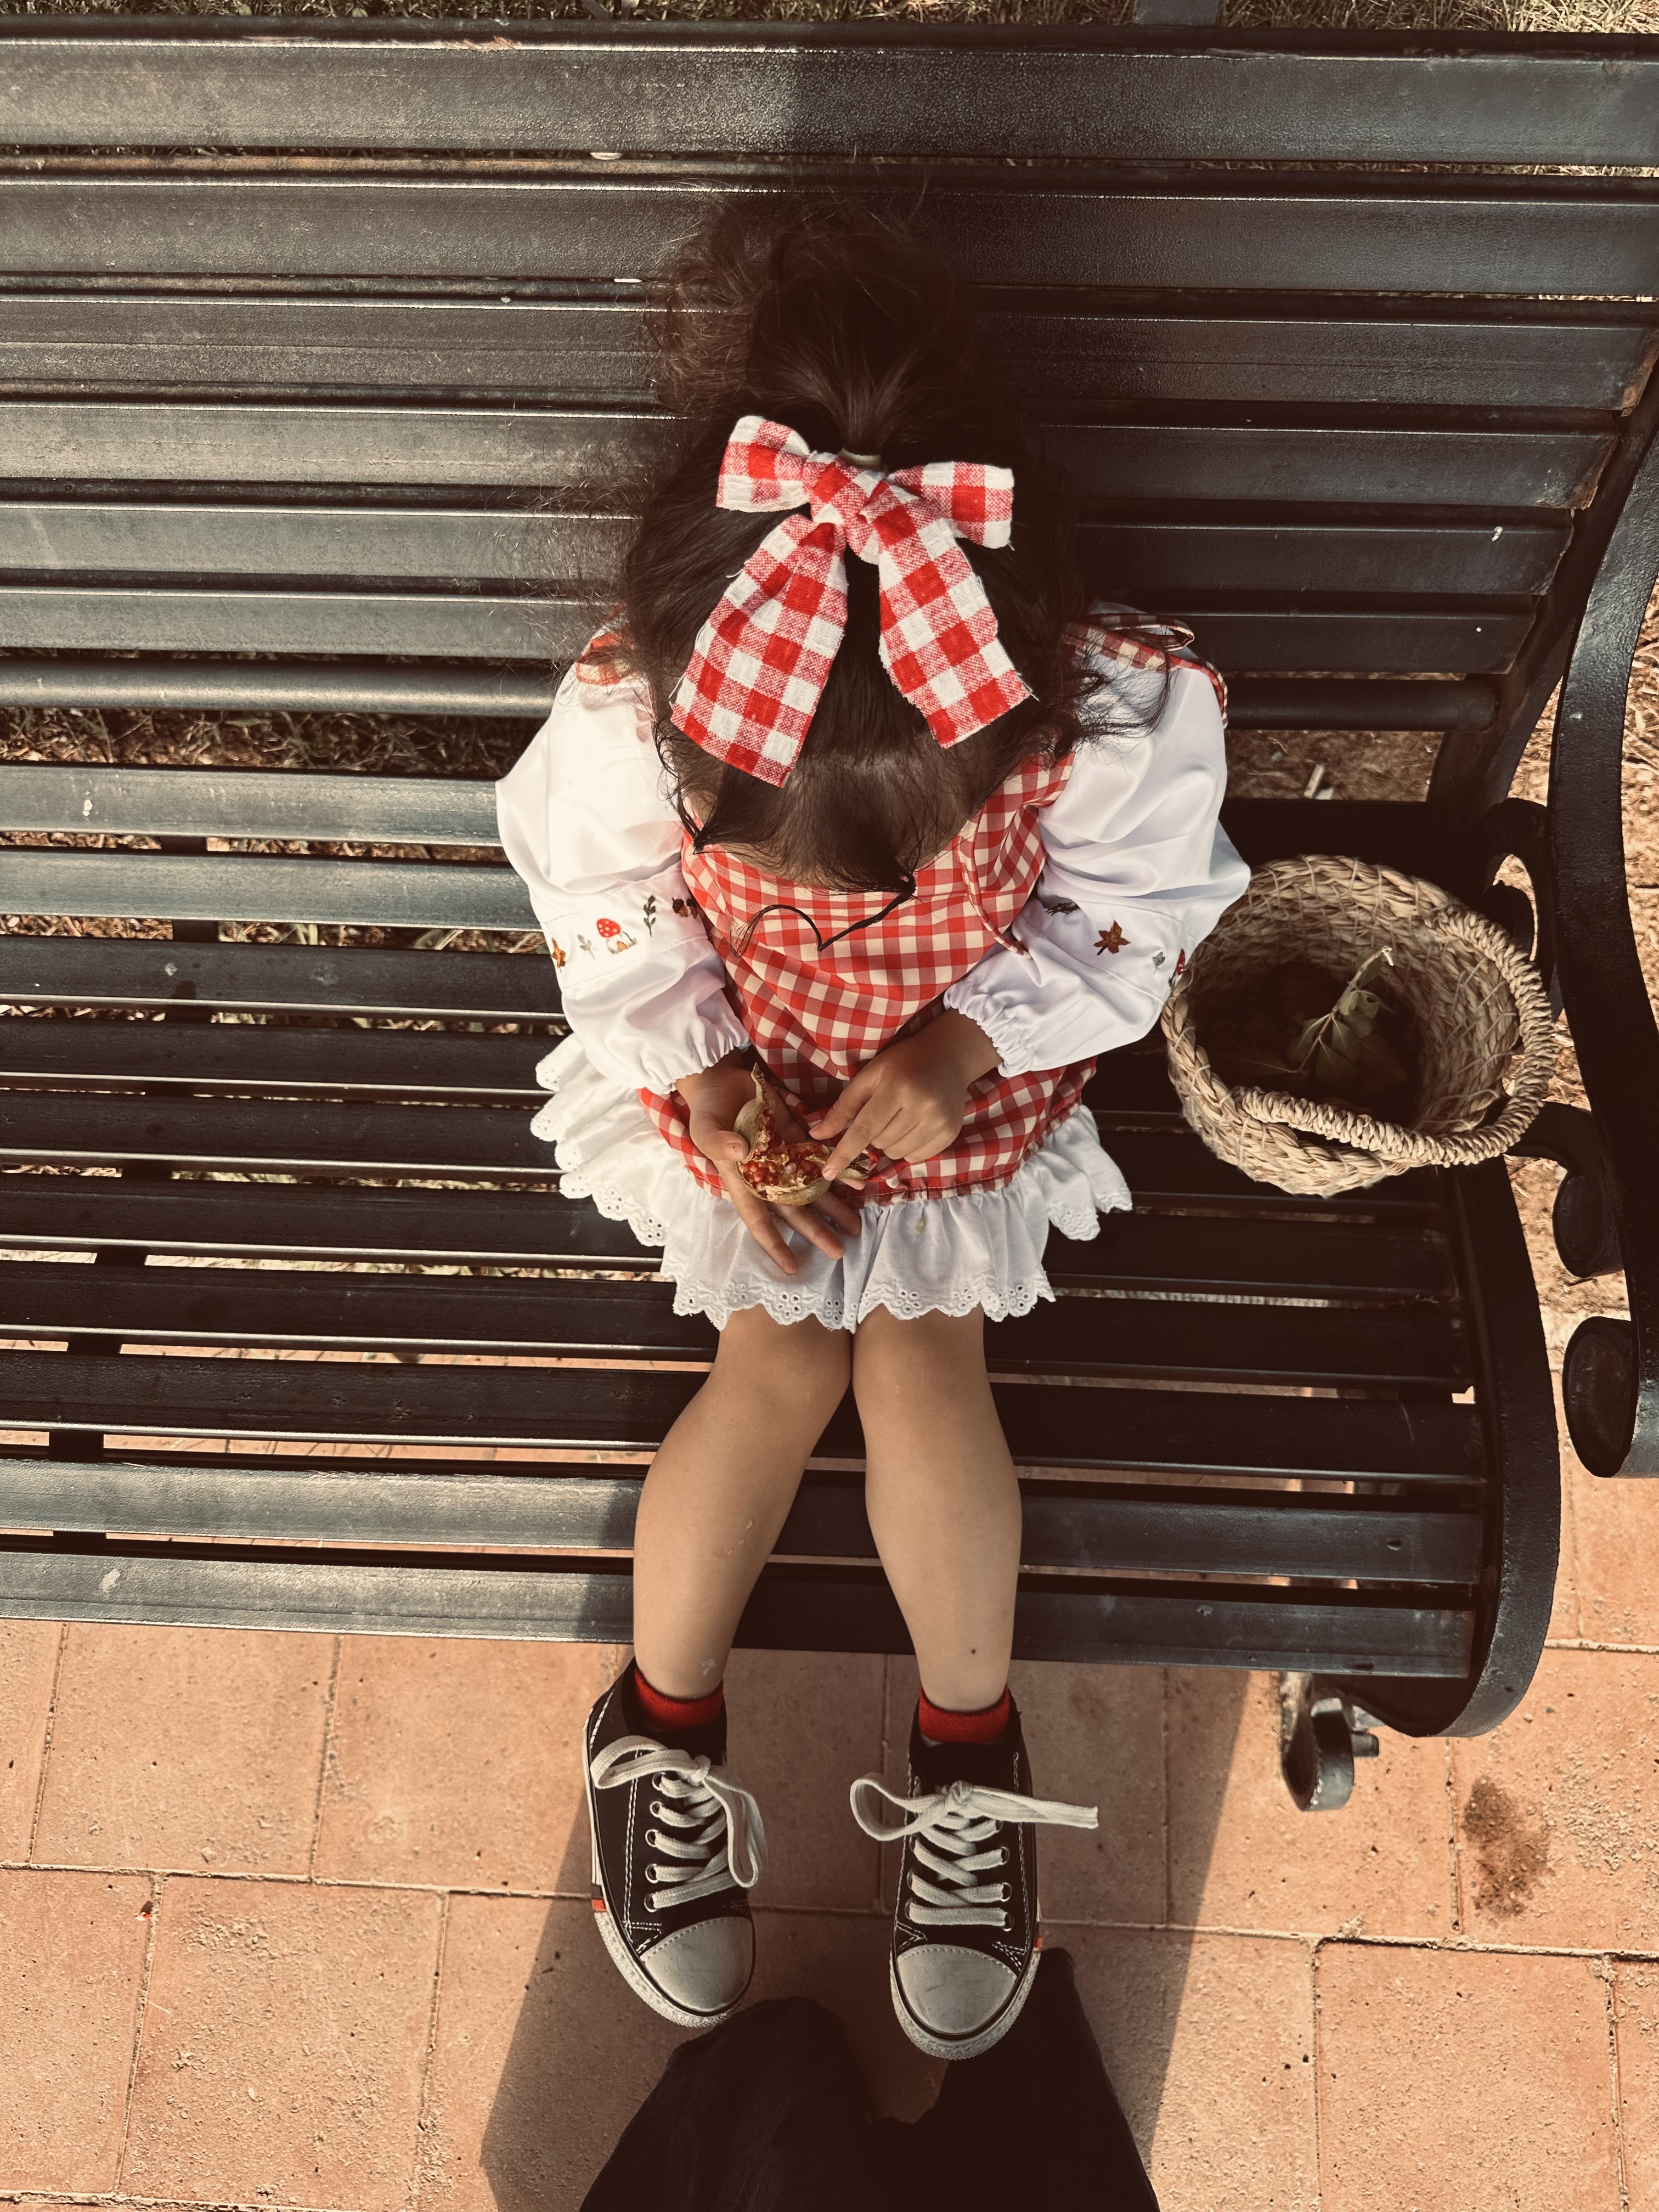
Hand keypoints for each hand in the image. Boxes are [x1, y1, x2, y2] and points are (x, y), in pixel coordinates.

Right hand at [674, 1055, 863, 1275]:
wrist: (722, 1080)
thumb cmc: (708, 1109)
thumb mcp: (705, 1126)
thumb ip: (718, 1141)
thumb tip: (739, 1152)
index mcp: (742, 1180)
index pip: (759, 1218)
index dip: (774, 1243)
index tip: (791, 1266)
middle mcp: (767, 1175)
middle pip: (794, 1210)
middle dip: (816, 1231)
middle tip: (840, 1252)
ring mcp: (784, 1158)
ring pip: (812, 1189)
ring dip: (834, 1207)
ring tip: (856, 1227)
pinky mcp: (797, 1138)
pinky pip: (820, 1159)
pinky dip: (839, 1170)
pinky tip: (858, 1183)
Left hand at [812, 1012, 1001, 1183]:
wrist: (948, 1057)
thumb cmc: (901, 1064)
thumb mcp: (869, 1076)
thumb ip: (843, 1107)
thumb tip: (817, 1135)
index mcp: (896, 1087)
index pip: (865, 1128)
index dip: (844, 1153)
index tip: (827, 1173)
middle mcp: (921, 1106)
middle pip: (880, 1143)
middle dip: (871, 1135)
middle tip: (881, 1113)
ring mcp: (939, 1122)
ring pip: (896, 1153)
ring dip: (888, 1143)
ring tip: (897, 1119)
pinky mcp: (950, 1134)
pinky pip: (916, 1157)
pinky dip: (907, 1148)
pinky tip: (912, 1126)